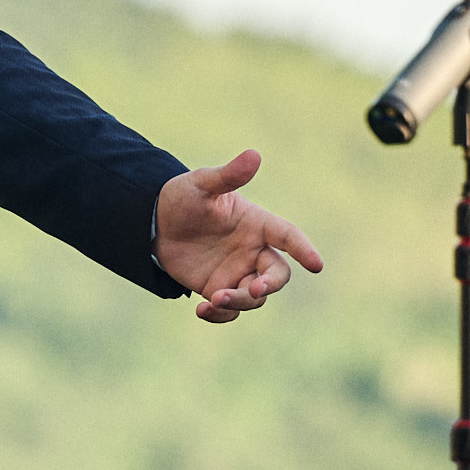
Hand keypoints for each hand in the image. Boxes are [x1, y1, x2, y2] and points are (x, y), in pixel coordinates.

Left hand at [156, 150, 323, 324]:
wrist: (153, 223)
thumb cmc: (182, 199)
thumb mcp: (201, 185)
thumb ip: (228, 176)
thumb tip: (254, 155)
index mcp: (257, 224)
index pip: (288, 236)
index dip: (303, 249)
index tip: (316, 265)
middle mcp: (253, 251)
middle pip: (277, 274)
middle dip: (269, 285)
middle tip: (252, 290)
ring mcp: (237, 272)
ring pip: (254, 297)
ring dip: (240, 301)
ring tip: (213, 300)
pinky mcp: (218, 289)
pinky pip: (229, 309)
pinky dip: (221, 314)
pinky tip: (201, 311)